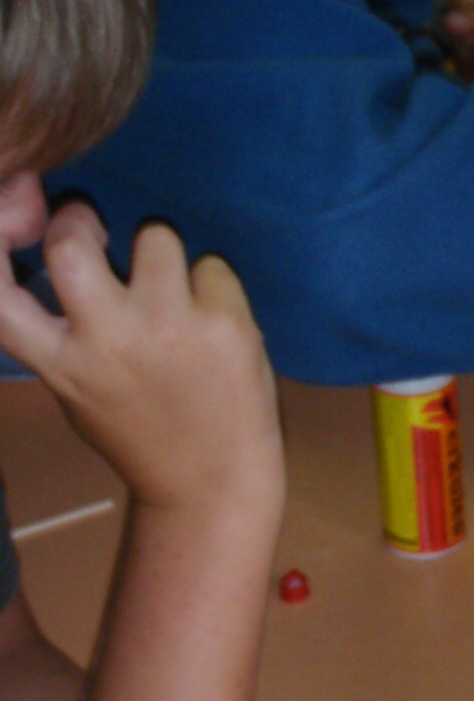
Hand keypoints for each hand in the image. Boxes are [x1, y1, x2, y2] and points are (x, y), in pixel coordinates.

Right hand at [0, 207, 280, 516]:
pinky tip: (214, 325)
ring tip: (172, 294)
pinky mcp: (226, 324)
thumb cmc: (138, 430)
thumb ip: (59, 332)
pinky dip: (213, 286)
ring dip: (161, 253)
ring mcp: (169, 328)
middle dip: (78, 218)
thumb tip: (55, 253)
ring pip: (154, 236)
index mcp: (61, 362)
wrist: (211, 482)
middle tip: (96, 230)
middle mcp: (108, 340)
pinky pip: (211, 266)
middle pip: (69, 243)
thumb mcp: (76, 389)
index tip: (10, 226)